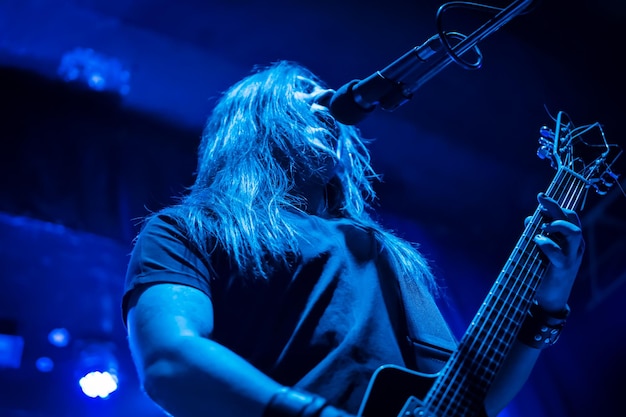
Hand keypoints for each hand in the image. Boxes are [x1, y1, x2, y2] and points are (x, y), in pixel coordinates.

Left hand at [531, 193, 584, 311]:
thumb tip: (529, 219)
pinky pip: (559, 253)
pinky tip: (537, 241)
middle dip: (555, 207)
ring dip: (557, 225)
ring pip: (574, 232)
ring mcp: (571, 256)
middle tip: (541, 199)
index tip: (541, 197)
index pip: (568, 216)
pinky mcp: (563, 268)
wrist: (550, 298)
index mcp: (570, 239)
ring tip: (543, 226)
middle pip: (571, 219)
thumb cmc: (544, 271)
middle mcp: (574, 245)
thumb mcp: (540, 250)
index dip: (555, 205)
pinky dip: (547, 244)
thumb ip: (536, 234)